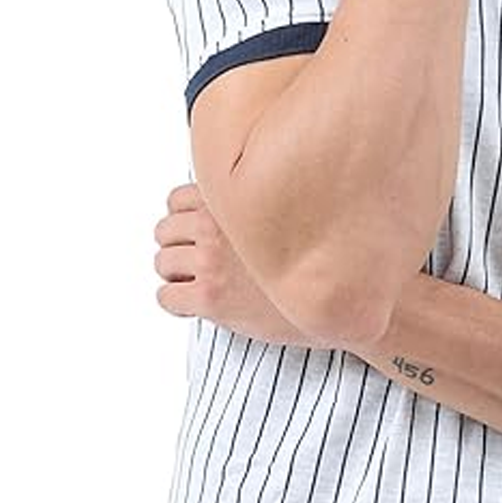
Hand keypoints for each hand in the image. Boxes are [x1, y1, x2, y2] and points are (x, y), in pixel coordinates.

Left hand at [152, 183, 338, 349]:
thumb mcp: (289, 213)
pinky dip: (177, 303)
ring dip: (177, 276)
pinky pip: (166, 298)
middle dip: (178, 248)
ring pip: (162, 264)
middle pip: (164, 231)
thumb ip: (255, 202)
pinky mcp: (210, 299)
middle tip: (199, 264)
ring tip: (202, 286)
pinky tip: (199, 307)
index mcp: (233, 201)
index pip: (176, 200)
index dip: (185, 219)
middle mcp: (217, 227)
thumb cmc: (321, 260)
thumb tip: (236, 195)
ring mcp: (211, 263)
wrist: (339, 301)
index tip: (200, 236)